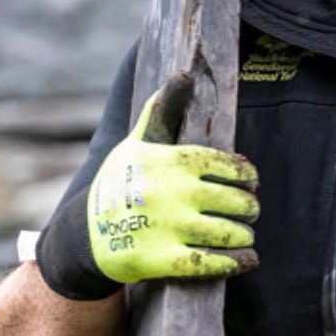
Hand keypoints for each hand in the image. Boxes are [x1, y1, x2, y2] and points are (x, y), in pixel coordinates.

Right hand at [36, 87, 258, 299]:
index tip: (250, 182)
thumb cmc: (119, 183)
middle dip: (248, 207)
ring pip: (229, 232)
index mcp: (169, 160)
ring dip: (244, 235)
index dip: (246, 176)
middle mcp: (171, 191)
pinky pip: (213, 262)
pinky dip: (237, 261)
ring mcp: (168, 227)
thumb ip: (163, 110)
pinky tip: (247, 258)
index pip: (228, 166)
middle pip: (235, 201)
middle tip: (249, 211)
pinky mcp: (163, 260)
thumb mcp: (138, 143)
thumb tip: (183, 74)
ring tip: (244, 235)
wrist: (84, 234)